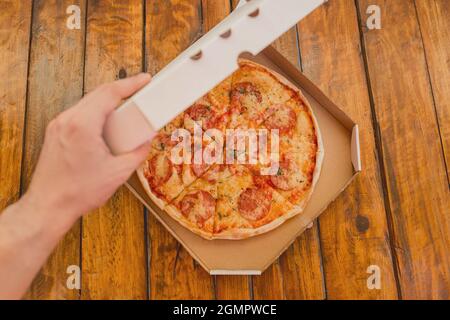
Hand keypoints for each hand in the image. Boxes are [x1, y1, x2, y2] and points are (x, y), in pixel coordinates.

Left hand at [23, 73, 151, 228]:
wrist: (49, 206)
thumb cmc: (78, 192)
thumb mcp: (118, 173)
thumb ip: (138, 152)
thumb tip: (147, 140)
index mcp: (83, 126)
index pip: (109, 93)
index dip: (130, 84)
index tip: (145, 80)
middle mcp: (67, 120)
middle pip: (98, 94)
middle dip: (121, 90)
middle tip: (140, 92)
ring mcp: (58, 125)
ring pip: (87, 102)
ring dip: (108, 101)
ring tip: (126, 108)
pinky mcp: (56, 132)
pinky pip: (79, 114)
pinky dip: (96, 112)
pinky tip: (107, 122)